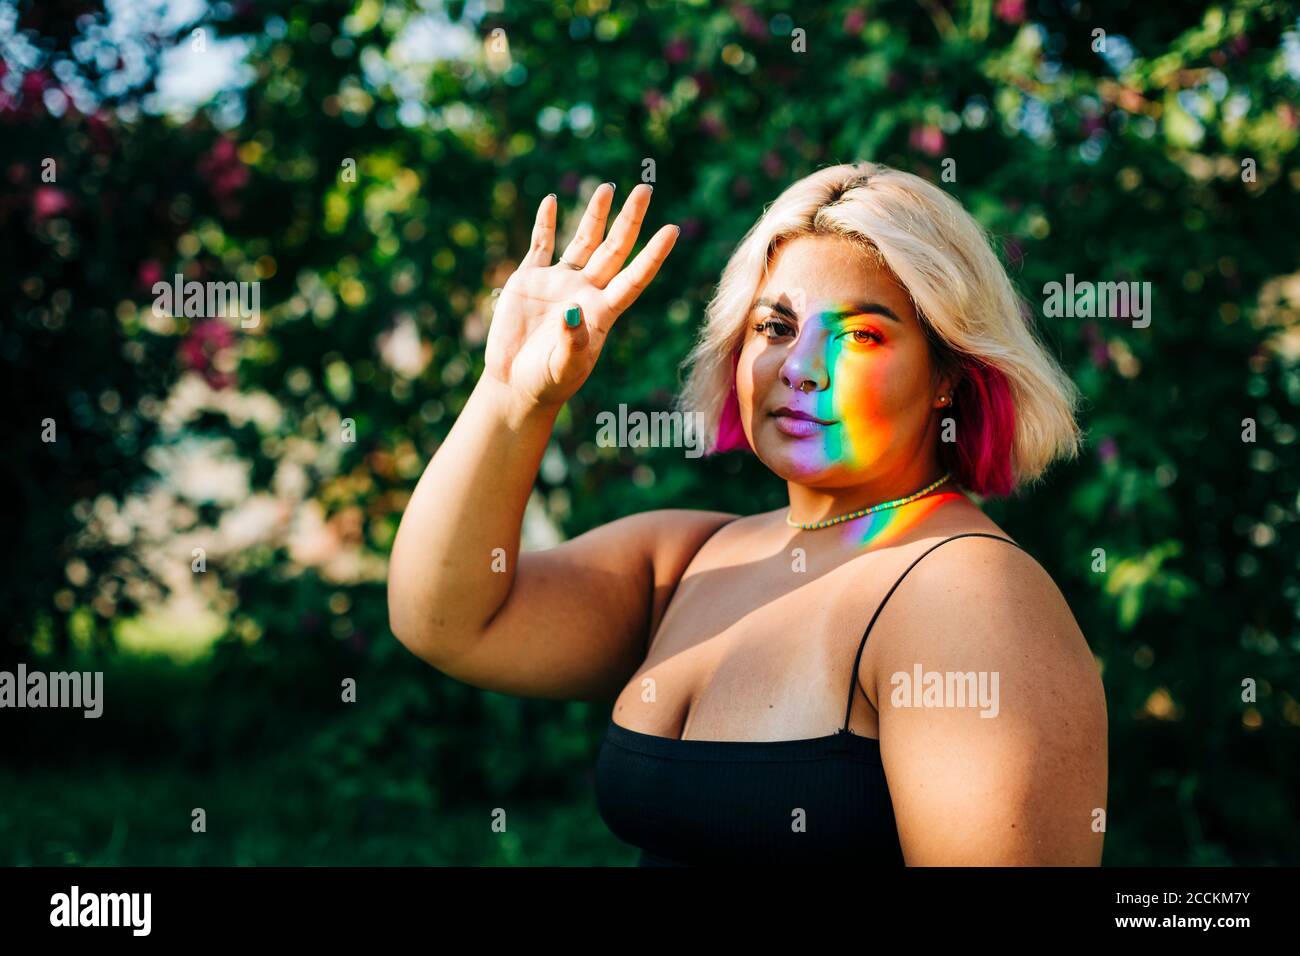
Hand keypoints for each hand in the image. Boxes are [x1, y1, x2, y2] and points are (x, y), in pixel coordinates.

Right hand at [483, 182, 678, 409]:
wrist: (515, 384)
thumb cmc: (547, 382)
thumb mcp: (563, 368)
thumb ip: (572, 342)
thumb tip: (574, 310)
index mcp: (602, 312)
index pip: (634, 277)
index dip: (653, 255)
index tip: (672, 230)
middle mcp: (586, 291)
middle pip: (614, 249)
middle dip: (629, 220)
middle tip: (645, 190)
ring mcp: (559, 282)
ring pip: (583, 240)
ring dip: (594, 215)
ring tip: (607, 188)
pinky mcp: (529, 280)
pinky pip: (540, 245)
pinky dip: (545, 223)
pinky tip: (552, 201)